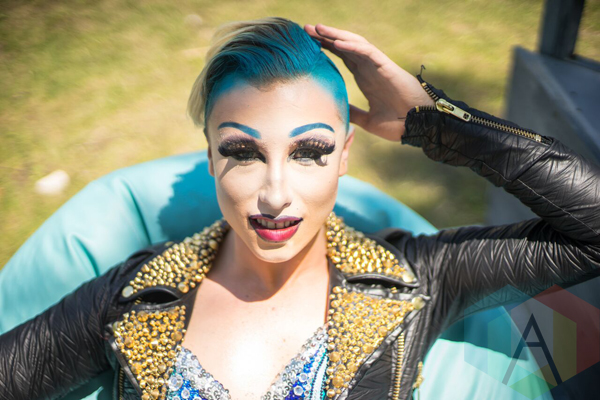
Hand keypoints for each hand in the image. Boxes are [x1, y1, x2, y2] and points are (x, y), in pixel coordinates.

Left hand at [304, 23, 433, 140]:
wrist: (419, 128)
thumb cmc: (398, 124)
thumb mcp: (368, 121)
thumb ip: (354, 112)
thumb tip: (339, 110)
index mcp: (365, 78)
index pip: (343, 57)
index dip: (326, 48)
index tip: (308, 43)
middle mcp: (370, 69)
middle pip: (345, 47)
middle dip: (325, 37)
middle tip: (306, 29)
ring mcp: (378, 66)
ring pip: (354, 44)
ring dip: (336, 35)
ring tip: (317, 29)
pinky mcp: (386, 67)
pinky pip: (367, 52)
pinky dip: (352, 46)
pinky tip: (336, 43)